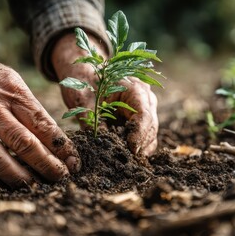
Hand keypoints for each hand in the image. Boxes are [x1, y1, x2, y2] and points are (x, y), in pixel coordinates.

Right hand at [0, 41, 79, 187]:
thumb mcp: (12, 81)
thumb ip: (30, 108)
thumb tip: (52, 138)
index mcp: (13, 93)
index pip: (43, 125)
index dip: (61, 147)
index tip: (73, 161)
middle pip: (25, 144)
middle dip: (48, 165)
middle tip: (61, 178)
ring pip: (0, 160)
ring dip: (21, 178)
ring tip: (36, 186)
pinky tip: (6, 183)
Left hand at [51, 32, 158, 155]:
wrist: (87, 76)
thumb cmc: (85, 83)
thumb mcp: (83, 100)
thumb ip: (91, 120)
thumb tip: (100, 142)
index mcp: (135, 88)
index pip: (144, 115)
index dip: (139, 134)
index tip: (130, 149)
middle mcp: (146, 98)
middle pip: (151, 126)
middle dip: (140, 145)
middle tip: (125, 159)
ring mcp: (147, 108)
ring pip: (151, 134)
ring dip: (140, 148)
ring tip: (123, 159)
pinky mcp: (142, 119)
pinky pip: (145, 136)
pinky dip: (137, 147)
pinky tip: (124, 155)